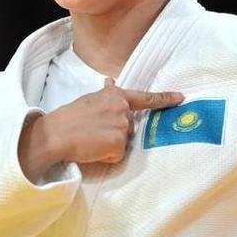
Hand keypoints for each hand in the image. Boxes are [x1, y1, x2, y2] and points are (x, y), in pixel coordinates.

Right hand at [21, 78, 183, 177]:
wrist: (56, 134)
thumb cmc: (69, 118)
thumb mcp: (89, 99)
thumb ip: (105, 94)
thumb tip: (111, 81)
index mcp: (117, 96)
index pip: (145, 98)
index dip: (165, 99)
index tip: (181, 98)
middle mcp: (122, 110)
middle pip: (130, 128)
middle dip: (115, 133)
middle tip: (93, 131)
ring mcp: (122, 127)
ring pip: (123, 143)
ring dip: (110, 145)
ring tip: (91, 139)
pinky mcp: (118, 144)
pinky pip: (117, 155)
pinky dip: (106, 156)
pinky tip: (92, 149)